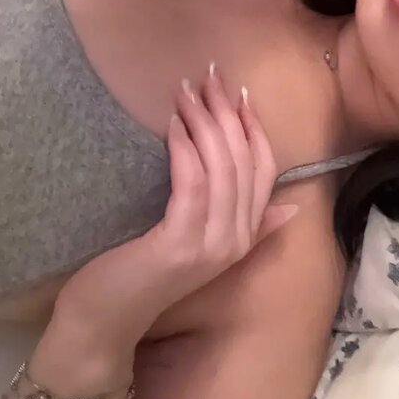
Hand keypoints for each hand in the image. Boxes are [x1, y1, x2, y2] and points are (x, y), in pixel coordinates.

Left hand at [53, 66, 298, 355]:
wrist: (106, 320)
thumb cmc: (144, 274)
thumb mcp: (200, 244)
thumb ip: (247, 225)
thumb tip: (291, 207)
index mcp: (246, 237)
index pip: (266, 171)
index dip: (256, 129)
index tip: (241, 94)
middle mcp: (237, 240)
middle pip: (243, 162)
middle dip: (228, 114)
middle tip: (209, 78)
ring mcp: (212, 244)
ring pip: (221, 169)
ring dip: (204, 123)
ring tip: (186, 92)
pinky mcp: (182, 243)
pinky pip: (193, 183)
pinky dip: (185, 149)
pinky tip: (172, 124)